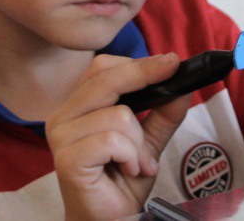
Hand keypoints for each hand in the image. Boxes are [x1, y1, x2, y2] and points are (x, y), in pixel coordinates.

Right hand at [46, 53, 190, 220]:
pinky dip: (131, 155)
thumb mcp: (149, 138)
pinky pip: (112, 140)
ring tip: (139, 163)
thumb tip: (182, 85)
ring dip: (139, 142)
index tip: (171, 62)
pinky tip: (130, 170)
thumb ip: (164, 111)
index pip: (103, 68)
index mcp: (77, 105)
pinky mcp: (67, 160)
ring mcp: (61, 137)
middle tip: (173, 81)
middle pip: (106, 79)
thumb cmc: (122, 180)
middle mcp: (62, 116)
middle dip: (145, 78)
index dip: (138, 63)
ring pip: (118, 114)